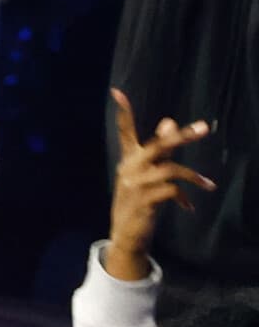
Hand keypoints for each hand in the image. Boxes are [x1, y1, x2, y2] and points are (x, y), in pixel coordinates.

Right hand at [103, 90, 214, 282]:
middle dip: (181, 137)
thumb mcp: (148, 174)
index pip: (125, 131)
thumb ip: (161, 149)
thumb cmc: (139, 200)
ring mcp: (135, 184)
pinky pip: (173, 190)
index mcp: (129, 159)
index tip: (117, 91)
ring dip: (193, 176)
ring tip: (208, 184)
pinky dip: (185, 196)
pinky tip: (189, 206)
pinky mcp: (144, 200)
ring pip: (171, 169)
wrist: (127, 235)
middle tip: (204, 127)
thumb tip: (170, 121)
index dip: (123, 112)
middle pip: (158, 145)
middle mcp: (129, 168)